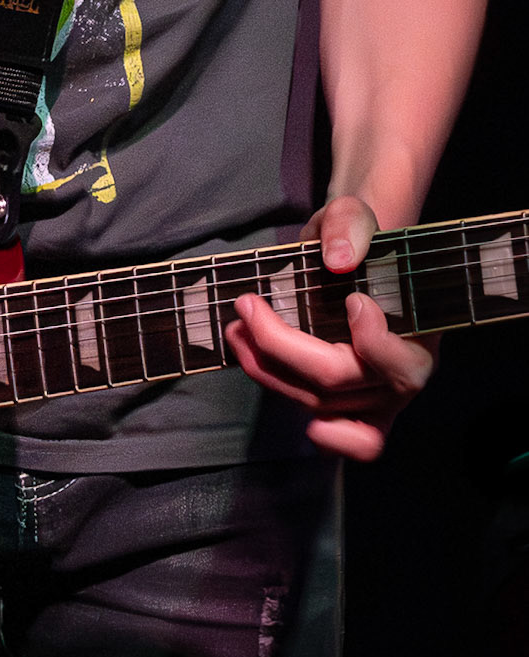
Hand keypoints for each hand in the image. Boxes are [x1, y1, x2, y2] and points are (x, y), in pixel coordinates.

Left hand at [225, 195, 435, 461]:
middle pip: (339, 379)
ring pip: (319, 402)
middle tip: (245, 306)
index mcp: (421, 329)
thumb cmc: (355, 237)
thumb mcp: (351, 214)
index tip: (353, 300)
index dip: (374, 340)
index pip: (399, 361)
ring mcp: (381, 399)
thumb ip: (348, 225)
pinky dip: (323, 435)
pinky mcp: (358, 410)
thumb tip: (339, 260)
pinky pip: (351, 442)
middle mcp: (405, 374)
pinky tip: (284, 397)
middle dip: (280, 344)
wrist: (350, 254)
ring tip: (236, 329)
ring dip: (267, 369)